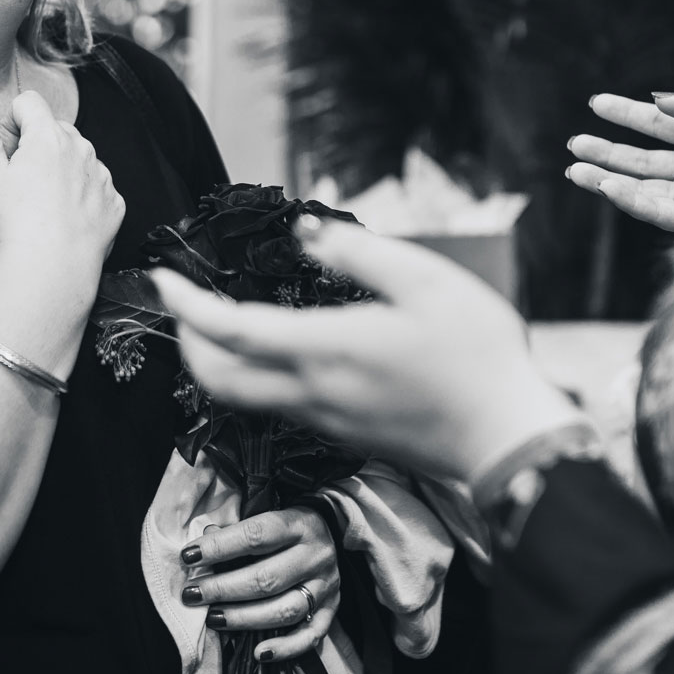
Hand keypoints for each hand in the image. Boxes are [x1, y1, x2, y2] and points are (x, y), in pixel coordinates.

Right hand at [0, 90, 124, 271]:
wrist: (51, 267)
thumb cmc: (17, 222)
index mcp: (49, 136)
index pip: (29, 103)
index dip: (12, 123)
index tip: (7, 150)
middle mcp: (82, 149)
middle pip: (56, 129)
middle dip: (37, 146)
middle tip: (21, 181)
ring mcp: (102, 176)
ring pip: (79, 158)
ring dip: (62, 170)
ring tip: (42, 203)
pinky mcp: (114, 203)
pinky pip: (97, 188)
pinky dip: (82, 197)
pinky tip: (64, 218)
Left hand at [157, 219, 580, 481]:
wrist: (509, 440)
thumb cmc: (477, 356)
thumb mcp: (425, 281)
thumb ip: (357, 255)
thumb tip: (306, 234)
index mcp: (325, 350)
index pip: (230, 331)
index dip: (187, 306)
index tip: (163, 280)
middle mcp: (313, 392)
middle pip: (218, 379)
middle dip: (189, 341)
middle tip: (187, 304)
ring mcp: (328, 420)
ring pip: (245, 398)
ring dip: (220, 361)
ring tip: (227, 321)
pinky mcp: (347, 434)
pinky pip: (280, 406)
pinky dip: (258, 376)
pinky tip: (283, 350)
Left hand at [178, 508, 339, 662]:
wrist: (331, 535)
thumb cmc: (286, 528)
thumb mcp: (267, 516)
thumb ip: (237, 530)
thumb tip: (207, 537)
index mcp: (299, 524)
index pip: (256, 536)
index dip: (219, 547)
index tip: (188, 556)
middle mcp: (316, 555)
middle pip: (266, 578)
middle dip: (223, 589)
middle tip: (192, 594)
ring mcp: (326, 586)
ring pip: (284, 610)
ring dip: (244, 618)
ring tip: (213, 619)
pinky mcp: (332, 611)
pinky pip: (310, 636)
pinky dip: (285, 648)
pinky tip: (258, 654)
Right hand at [566, 86, 673, 234]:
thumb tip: (657, 101)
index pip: (657, 122)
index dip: (626, 113)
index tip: (596, 103)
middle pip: (639, 156)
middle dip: (606, 149)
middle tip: (574, 142)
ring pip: (637, 184)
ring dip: (604, 177)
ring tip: (574, 168)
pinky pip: (652, 207)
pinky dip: (626, 198)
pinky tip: (606, 185)